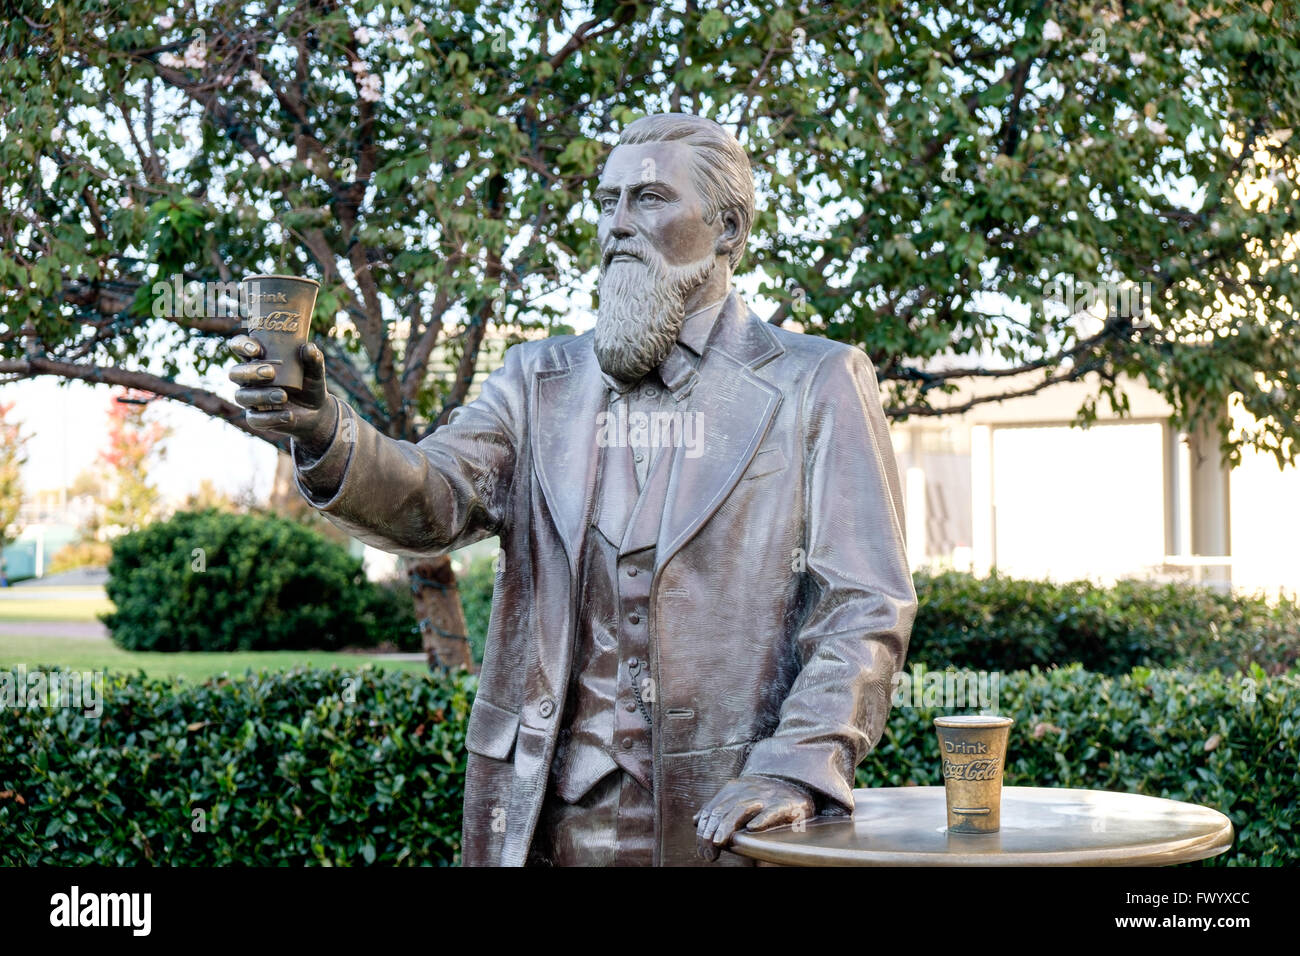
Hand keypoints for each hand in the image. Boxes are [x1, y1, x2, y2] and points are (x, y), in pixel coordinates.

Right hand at [228, 335, 336, 456]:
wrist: (317, 412)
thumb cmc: (309, 385)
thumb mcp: (315, 371)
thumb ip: (313, 359)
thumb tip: (309, 348)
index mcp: (258, 360)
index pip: (239, 346)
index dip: (241, 345)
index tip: (257, 350)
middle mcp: (249, 379)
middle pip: (234, 373)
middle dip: (250, 372)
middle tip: (271, 373)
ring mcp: (251, 399)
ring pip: (241, 396)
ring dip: (261, 395)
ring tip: (284, 396)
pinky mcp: (256, 419)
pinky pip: (255, 419)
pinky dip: (271, 417)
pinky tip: (288, 415)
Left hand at [693, 775, 815, 861]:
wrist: (796, 786)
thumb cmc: (765, 799)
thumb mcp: (740, 799)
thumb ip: (719, 808)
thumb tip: (696, 820)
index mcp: (734, 789)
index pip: (711, 810)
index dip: (703, 831)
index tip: (702, 851)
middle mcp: (747, 789)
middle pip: (722, 810)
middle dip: (711, 833)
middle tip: (709, 854)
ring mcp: (766, 795)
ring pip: (741, 809)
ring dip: (727, 827)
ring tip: (720, 843)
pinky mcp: (785, 803)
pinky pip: (771, 810)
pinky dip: (761, 819)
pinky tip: (752, 829)